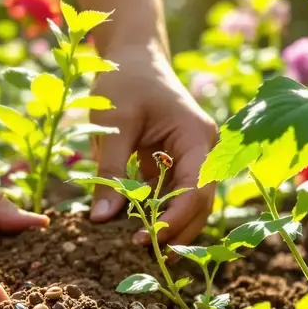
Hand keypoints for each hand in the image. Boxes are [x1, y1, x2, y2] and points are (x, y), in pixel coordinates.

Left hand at [88, 42, 216, 244]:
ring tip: (140, 248)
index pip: (198, 189)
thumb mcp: (114, 122)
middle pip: (201, 203)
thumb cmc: (125, 80)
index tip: (145, 238)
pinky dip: (160, 213)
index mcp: (198, 137)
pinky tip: (138, 228)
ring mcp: (194, 158)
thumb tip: (102, 219)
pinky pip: (175, 196)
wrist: (132, 55)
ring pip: (191, 205)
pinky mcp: (178, 163)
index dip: (175, 219)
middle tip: (143, 253)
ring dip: (171, 226)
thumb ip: (110, 169)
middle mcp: (205, 150)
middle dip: (177, 231)